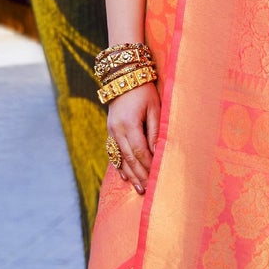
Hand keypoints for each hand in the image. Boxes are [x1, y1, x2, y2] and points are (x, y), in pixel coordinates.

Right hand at [108, 81, 157, 195]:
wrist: (123, 77)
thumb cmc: (144, 91)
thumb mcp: (154, 108)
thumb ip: (155, 131)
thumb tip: (157, 153)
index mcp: (129, 124)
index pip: (140, 151)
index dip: (148, 166)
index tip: (157, 178)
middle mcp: (117, 130)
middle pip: (129, 158)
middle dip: (140, 175)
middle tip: (148, 191)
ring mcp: (111, 131)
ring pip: (120, 158)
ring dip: (130, 174)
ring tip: (139, 189)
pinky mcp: (110, 131)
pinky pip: (114, 152)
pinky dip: (120, 165)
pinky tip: (125, 176)